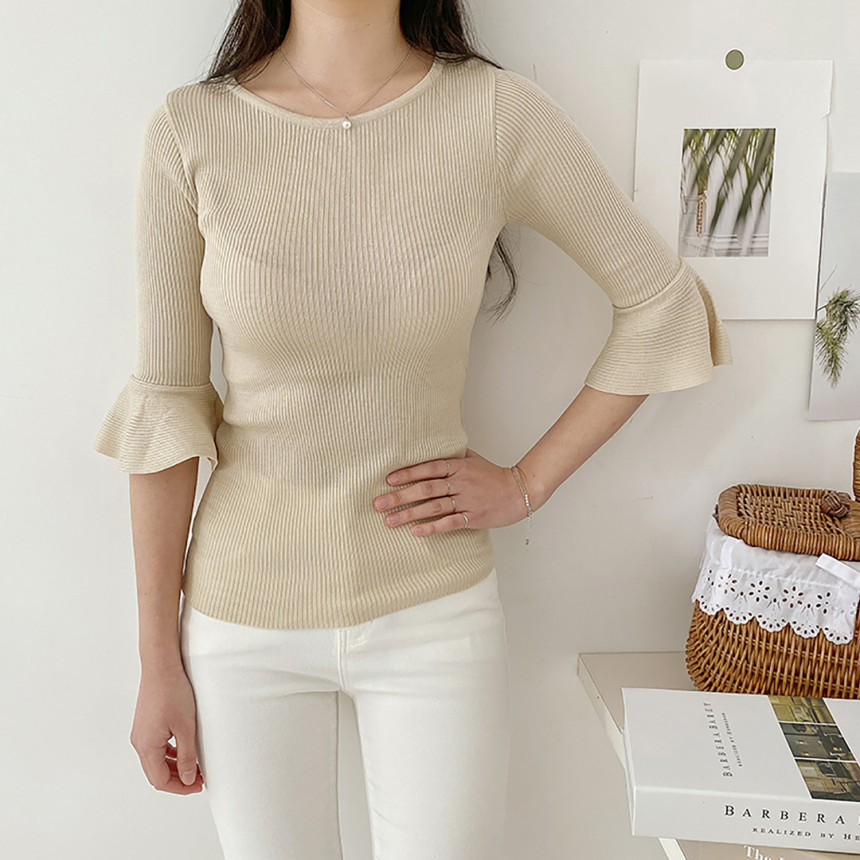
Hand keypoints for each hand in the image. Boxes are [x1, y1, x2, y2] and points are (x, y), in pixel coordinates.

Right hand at [130, 665, 203, 794]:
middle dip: (178, 779)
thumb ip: (187, 756)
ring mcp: (141, 732)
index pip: (160, 781)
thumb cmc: (173, 693)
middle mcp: (139, 742)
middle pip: (156, 773)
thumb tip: (189, 778)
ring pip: (156, 761)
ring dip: (174, 767)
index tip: (199, 785)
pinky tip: (184, 750)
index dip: (181, 787)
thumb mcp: (186, 727)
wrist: (161, 666)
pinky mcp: (145, 723)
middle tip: (199, 779)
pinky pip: (156, 747)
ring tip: (195, 766)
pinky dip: (169, 754)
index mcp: (146, 747)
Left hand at [372, 448, 528, 535]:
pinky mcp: (474, 517)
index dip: (408, 473)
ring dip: (410, 514)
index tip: (388, 480)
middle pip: (426, 489)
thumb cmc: (492, 475)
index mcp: (458, 466)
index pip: (429, 468)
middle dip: (400, 497)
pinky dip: (432, 527)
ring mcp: (467, 501)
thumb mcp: (472, 459)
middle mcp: (461, 483)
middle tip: (379, 503)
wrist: (519, 491)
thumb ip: (451, 455)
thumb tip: (428, 447)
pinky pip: (450, 523)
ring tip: (390, 521)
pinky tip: (416, 531)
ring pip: (434, 507)